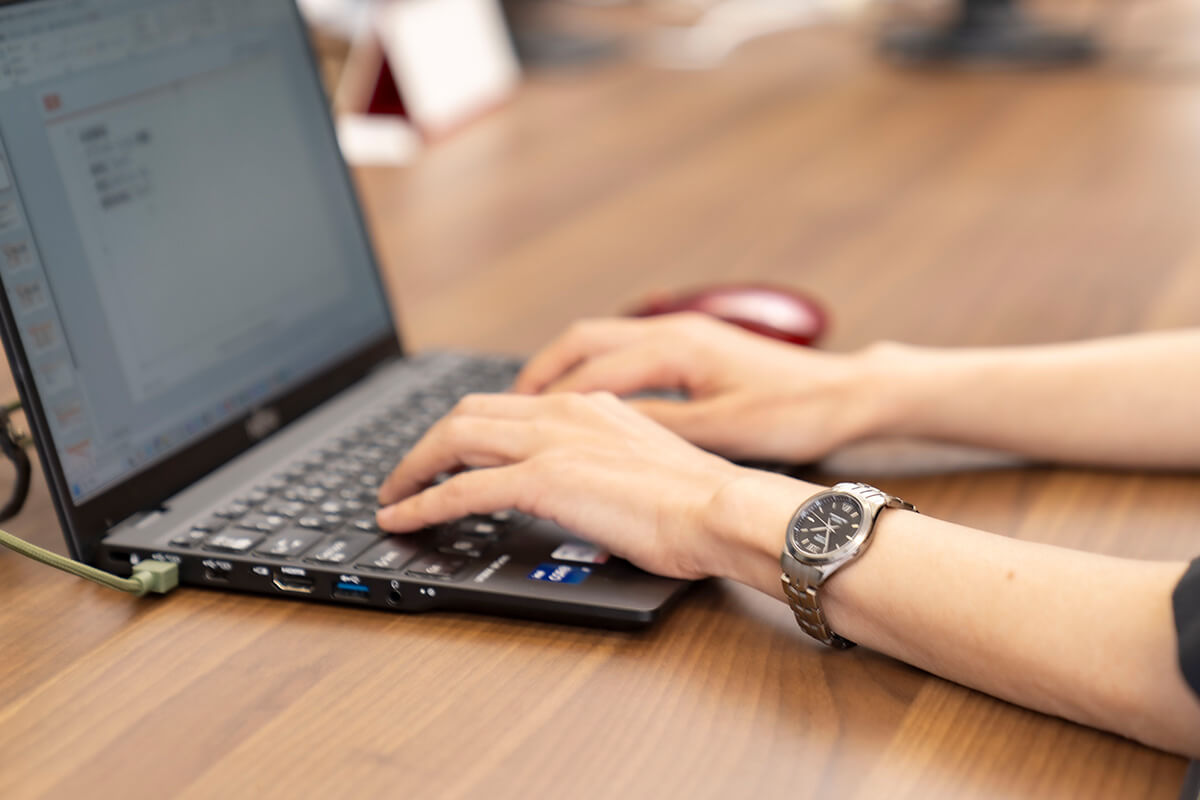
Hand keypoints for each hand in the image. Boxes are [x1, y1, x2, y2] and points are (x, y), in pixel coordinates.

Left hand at [376, 391, 812, 582]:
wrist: (723, 509)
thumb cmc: (701, 500)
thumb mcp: (645, 463)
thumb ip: (606, 459)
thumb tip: (584, 480)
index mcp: (588, 406)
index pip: (508, 405)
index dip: (466, 427)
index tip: (446, 452)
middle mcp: (563, 412)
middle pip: (469, 413)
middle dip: (427, 443)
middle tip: (406, 472)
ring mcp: (551, 442)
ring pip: (455, 439)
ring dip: (414, 467)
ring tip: (391, 495)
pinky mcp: (543, 480)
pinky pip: (462, 490)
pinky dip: (423, 503)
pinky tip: (402, 519)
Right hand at [512, 313, 879, 462]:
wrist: (848, 393)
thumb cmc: (798, 411)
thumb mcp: (726, 430)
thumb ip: (662, 427)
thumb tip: (603, 432)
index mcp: (677, 348)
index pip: (589, 370)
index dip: (545, 399)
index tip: (510, 423)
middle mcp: (673, 331)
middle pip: (581, 341)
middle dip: (537, 373)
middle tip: (503, 408)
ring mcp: (683, 333)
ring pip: (600, 341)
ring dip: (561, 369)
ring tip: (530, 406)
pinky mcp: (695, 347)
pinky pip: (624, 350)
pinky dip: (592, 372)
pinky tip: (585, 400)